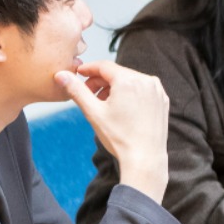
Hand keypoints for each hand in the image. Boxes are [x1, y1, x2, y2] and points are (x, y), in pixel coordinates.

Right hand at [56, 61, 168, 202]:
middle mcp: (147, 80)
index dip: (88, 69)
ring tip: (103, 103)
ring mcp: (157, 90)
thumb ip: (76, 90)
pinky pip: (142, 89)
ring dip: (114, 87)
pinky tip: (121, 108)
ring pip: (130, 80)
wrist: (145, 158)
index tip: (79, 74)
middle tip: (87, 94)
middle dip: (100, 81)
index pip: (104, 66)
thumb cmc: (120, 137)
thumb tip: (61, 75)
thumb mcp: (93, 112)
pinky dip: (130, 93)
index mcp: (129, 80)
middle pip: (117, 73)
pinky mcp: (163, 100)